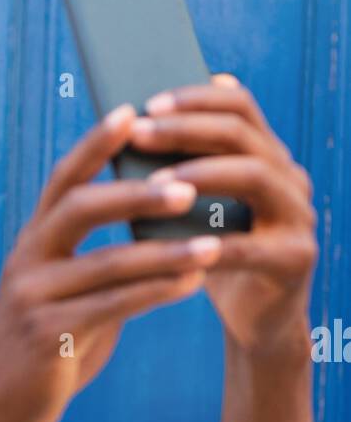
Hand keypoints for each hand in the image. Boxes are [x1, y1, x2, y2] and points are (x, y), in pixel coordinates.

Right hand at [0, 103, 222, 421]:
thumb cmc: (45, 344)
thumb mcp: (67, 293)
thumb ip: (101, 263)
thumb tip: (162, 233)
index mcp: (32, 241)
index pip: (63, 180)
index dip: (95, 144)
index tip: (132, 112)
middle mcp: (27, 260)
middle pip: (80, 207)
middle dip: (136, 193)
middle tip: (188, 185)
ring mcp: (33, 297)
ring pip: (105, 262)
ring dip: (164, 252)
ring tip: (211, 243)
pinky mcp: (47, 336)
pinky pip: (112, 306)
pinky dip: (157, 292)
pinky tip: (192, 282)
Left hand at [128, 75, 317, 356]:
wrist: (255, 323)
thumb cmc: (212, 259)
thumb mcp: (195, 212)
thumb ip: (177, 175)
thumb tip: (122, 136)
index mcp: (268, 157)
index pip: (238, 106)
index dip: (194, 98)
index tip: (147, 102)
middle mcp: (290, 178)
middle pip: (243, 134)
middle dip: (186, 128)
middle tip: (140, 132)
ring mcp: (299, 217)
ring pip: (255, 176)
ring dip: (201, 174)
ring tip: (154, 184)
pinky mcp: (296, 259)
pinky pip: (250, 246)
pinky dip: (211, 243)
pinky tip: (174, 244)